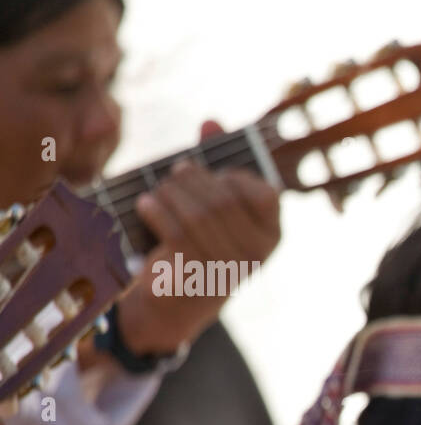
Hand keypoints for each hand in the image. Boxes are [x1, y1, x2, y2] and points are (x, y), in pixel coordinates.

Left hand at [116, 120, 280, 355]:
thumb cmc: (198, 244)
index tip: (213, 174)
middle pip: (223, 200)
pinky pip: (178, 235)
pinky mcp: (197, 279)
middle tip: (173, 175)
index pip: (263, 193)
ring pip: (198, 215)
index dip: (234, 176)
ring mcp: (229, 270)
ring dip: (170, 195)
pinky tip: (145, 204)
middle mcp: (257, 254)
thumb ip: (218, 165)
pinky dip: (157, 213)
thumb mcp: (214, 207)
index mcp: (271, 234)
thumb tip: (212, 122)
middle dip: (192, 180)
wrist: (177, 302)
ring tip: (155, 192)